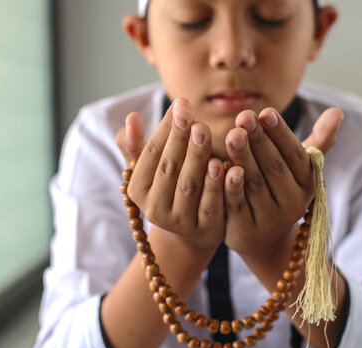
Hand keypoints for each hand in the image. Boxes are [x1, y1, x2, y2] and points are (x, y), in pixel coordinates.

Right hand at [121, 98, 225, 249]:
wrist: (191, 230)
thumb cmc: (169, 186)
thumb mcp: (149, 167)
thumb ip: (137, 143)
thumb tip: (132, 117)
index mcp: (138, 189)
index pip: (152, 153)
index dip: (166, 128)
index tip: (181, 104)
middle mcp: (155, 209)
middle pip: (169, 168)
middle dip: (181, 140)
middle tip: (193, 116)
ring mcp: (180, 222)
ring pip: (190, 186)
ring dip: (197, 158)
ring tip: (205, 134)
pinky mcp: (205, 229)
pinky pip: (212, 205)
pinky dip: (220, 186)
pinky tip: (230, 166)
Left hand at [223, 107, 342, 257]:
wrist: (264, 238)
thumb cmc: (280, 189)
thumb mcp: (299, 168)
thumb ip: (318, 140)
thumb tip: (337, 111)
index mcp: (308, 184)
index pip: (295, 155)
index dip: (281, 134)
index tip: (266, 112)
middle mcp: (292, 204)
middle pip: (275, 167)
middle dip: (259, 140)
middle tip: (244, 117)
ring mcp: (269, 219)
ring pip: (255, 184)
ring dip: (243, 157)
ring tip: (233, 135)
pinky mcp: (246, 230)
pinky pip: (237, 204)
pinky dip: (230, 185)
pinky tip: (220, 165)